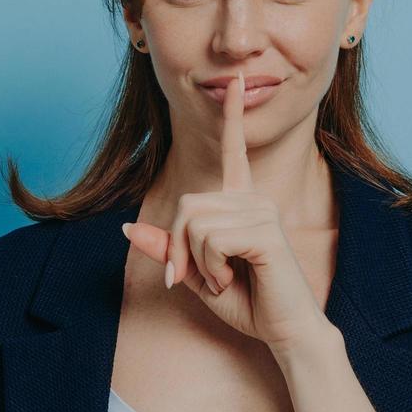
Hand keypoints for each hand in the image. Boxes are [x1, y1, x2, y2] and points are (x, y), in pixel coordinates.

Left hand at [120, 70, 327, 351]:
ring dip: (196, 262)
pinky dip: (209, 268)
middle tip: (196, 278)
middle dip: (179, 247)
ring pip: (195, 223)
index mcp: (241, 203)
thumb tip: (126, 230)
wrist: (285, 330)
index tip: (237, 81)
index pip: (234, 151)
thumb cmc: (247, 302)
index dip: (233, 116)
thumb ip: (168, 250)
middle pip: (187, 205)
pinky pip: (210, 240)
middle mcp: (254, 199)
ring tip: (223, 279)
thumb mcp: (195, 274)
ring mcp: (262, 211)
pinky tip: (232, 279)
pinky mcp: (265, 231)